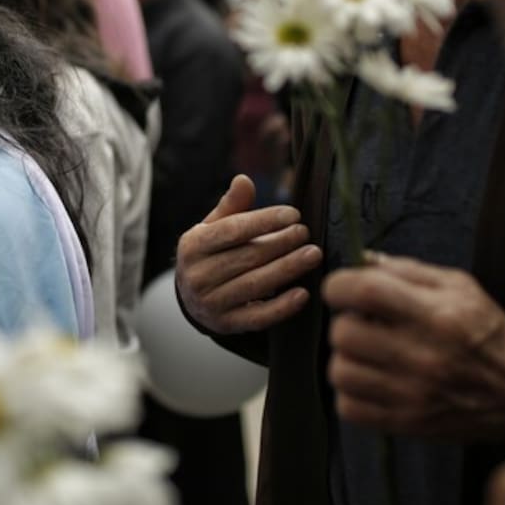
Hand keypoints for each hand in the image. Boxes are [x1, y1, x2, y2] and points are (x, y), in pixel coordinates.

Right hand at [175, 174, 321, 334]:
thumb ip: (231, 206)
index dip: (264, 221)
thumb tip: (244, 180)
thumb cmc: (210, 254)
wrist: (191, 298)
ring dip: (288, 269)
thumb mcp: (212, 227)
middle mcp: (197, 276)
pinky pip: (258, 317)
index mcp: (193, 246)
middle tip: (307, 234)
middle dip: (281, 243)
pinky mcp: (226, 325)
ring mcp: (211, 303)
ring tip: (313, 255)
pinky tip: (303, 293)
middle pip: (247, 257)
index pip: (232, 230)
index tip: (294, 214)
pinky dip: (282, 307)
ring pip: (255, 285)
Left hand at [323, 252, 504, 439]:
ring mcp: (412, 395)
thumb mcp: (460, 287)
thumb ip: (407, 270)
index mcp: (436, 315)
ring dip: (347, 358)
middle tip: (363, 324)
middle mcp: (423, 356)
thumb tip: (360, 260)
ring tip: (367, 353)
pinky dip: (351, 392)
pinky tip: (371, 380)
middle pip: (344, 333)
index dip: (340, 285)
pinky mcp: (406, 423)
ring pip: (340, 371)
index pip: (365, 292)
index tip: (341, 289)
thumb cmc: (486, 332)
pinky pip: (348, 407)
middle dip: (346, 321)